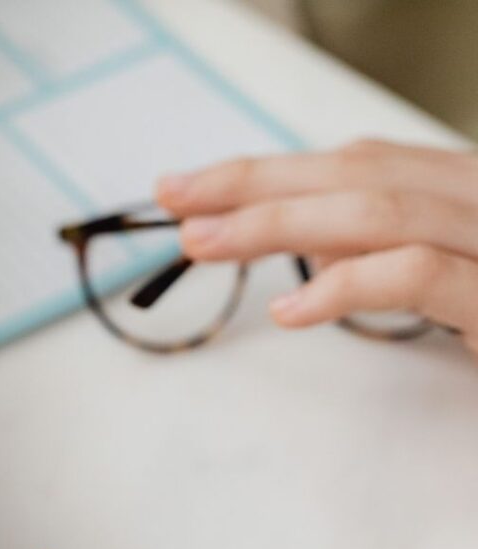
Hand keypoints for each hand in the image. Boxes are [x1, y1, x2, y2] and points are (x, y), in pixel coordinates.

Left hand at [156, 139, 477, 349]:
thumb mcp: (454, 281)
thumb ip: (392, 252)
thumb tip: (310, 242)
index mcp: (466, 193)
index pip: (359, 163)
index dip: (270, 170)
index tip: (194, 186)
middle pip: (359, 172)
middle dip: (256, 184)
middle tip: (176, 201)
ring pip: (381, 210)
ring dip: (279, 223)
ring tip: (205, 243)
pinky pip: (421, 274)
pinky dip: (349, 285)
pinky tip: (291, 309)